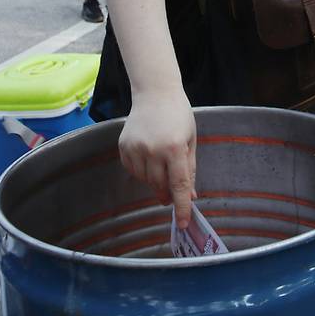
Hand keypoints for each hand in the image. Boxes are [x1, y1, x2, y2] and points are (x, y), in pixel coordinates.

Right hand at [119, 89, 196, 228]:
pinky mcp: (124, 146)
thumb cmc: (178, 115)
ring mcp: (136, 148)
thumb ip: (190, 170)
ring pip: (145, 180)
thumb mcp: (191, 140)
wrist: (155, 93)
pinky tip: (148, 158)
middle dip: (168, 192)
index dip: (182, 207)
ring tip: (161, 164)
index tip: (184, 223)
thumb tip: (190, 197)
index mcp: (175, 147)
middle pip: (160, 185)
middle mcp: (154, 149)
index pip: (179, 185)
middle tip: (172, 193)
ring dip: (154, 180)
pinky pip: (132, 170)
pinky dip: (141, 171)